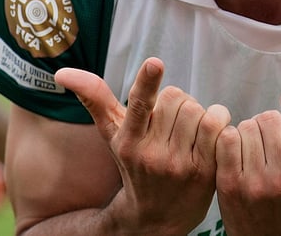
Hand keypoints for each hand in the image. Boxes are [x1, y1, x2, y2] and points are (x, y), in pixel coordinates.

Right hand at [56, 57, 230, 234]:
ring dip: (198, 112)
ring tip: (188, 130)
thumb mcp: (112, 136)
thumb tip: (62, 72)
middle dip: (177, 102)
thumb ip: (94, 99)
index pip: (138, 105)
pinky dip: (218, 119)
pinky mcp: (205, 172)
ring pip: (198, 110)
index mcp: (127, 141)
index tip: (155, 63)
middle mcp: (152, 154)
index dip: (147, 82)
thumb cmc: (133, 166)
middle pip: (176, 98)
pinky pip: (218, 126)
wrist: (155, 218)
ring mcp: (179, 165)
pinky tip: (210, 132)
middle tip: (172, 121)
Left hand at [215, 91, 280, 235]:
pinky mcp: (228, 185)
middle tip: (273, 146)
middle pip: (267, 119)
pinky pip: (224, 139)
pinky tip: (238, 154)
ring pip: (244, 127)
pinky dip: (229, 139)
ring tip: (257, 154)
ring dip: (249, 133)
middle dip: (269, 125)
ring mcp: (252, 184)